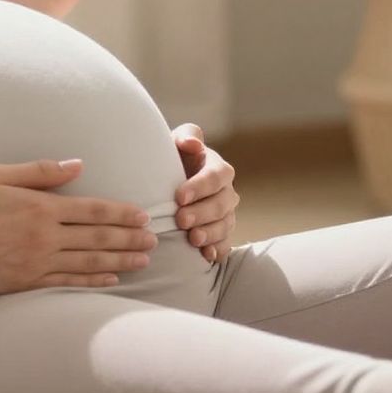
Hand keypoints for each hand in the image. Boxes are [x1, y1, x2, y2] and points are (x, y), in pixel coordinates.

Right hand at [0, 158, 158, 295]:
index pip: (92, 211)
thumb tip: (77, 165)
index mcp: (39, 207)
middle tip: (154, 241)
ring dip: (120, 260)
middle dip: (129, 238)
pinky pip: (67, 284)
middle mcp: (42, 237)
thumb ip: (40, 172)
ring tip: (143, 260)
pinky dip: (92, 281)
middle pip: (97, 238)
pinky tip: (110, 278)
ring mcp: (34, 263)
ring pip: (87, 263)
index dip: (121, 214)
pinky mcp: (24, 284)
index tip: (143, 216)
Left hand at [170, 123, 237, 262]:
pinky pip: (226, 244)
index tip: (179, 196)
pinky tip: (206, 255)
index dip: (200, 187)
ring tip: (193, 239)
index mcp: (217, 168)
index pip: (216, 176)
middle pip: (222, 203)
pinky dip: (217, 250)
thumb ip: (186, 136)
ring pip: (225, 225)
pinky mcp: (221, 234)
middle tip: (181, 219)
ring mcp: (225, 214)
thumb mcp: (175, 143)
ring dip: (210, 233)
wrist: (166, 186)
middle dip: (202, 213)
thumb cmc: (171, 161)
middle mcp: (226, 192)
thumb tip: (192, 143)